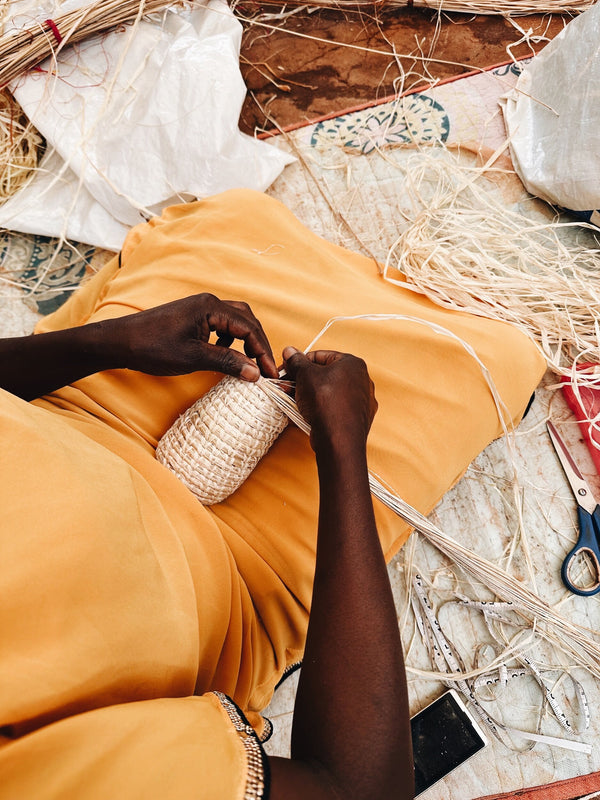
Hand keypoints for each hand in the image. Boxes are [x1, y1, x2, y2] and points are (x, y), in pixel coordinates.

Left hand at [111, 294, 277, 380]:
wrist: (119, 341)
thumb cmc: (152, 347)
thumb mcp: (194, 358)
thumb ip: (227, 363)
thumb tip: (255, 373)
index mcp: (211, 307)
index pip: (249, 328)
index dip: (263, 352)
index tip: (270, 374)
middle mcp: (208, 302)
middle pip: (247, 320)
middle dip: (259, 344)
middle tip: (266, 369)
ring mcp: (200, 308)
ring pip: (235, 321)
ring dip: (246, 341)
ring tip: (249, 363)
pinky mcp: (193, 317)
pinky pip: (221, 325)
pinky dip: (230, 340)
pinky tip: (224, 355)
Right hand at [282, 347, 376, 451]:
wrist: (339, 439)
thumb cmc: (326, 403)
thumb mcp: (305, 376)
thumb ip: (297, 362)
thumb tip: (290, 352)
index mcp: (353, 364)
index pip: (321, 356)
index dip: (299, 362)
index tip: (286, 369)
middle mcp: (362, 380)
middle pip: (325, 375)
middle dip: (302, 381)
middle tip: (285, 386)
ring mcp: (362, 401)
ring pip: (329, 393)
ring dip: (308, 395)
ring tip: (291, 400)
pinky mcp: (357, 418)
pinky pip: (334, 408)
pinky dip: (319, 408)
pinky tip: (304, 413)